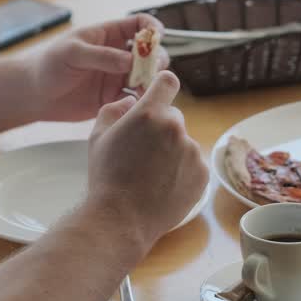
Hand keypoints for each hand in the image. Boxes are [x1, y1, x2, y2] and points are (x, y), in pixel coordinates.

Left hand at [28, 14, 168, 121]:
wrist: (34, 94)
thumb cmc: (49, 65)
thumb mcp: (72, 53)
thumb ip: (101, 56)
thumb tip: (131, 61)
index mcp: (108, 35)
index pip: (139, 23)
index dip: (152, 28)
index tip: (158, 38)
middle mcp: (117, 54)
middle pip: (150, 52)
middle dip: (156, 59)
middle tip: (152, 71)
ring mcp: (117, 77)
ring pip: (146, 77)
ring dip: (151, 82)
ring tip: (144, 91)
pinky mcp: (113, 98)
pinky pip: (134, 99)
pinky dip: (139, 101)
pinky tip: (133, 105)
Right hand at [85, 71, 208, 245]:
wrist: (121, 219)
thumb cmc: (106, 177)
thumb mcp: (98, 137)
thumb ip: (114, 110)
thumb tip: (131, 101)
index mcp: (149, 113)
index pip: (167, 81)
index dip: (162, 87)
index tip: (158, 95)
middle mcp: (175, 127)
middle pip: (173, 116)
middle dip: (161, 128)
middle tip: (143, 151)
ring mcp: (192, 151)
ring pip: (183, 142)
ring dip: (172, 151)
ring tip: (151, 175)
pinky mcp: (202, 172)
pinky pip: (193, 163)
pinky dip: (182, 170)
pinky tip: (163, 185)